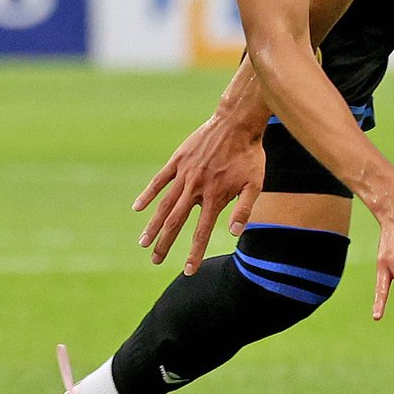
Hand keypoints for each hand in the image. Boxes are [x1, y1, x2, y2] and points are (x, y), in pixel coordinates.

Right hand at [133, 114, 265, 273]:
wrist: (237, 122)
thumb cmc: (249, 154)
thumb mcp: (255, 183)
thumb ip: (244, 209)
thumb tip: (235, 234)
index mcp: (216, 197)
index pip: (202, 232)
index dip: (194, 253)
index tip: (188, 271)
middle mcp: (196, 188)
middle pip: (176, 222)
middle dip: (165, 243)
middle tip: (155, 261)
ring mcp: (185, 174)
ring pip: (164, 204)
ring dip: (153, 225)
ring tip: (143, 242)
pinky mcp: (178, 160)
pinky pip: (159, 180)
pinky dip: (148, 194)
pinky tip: (138, 207)